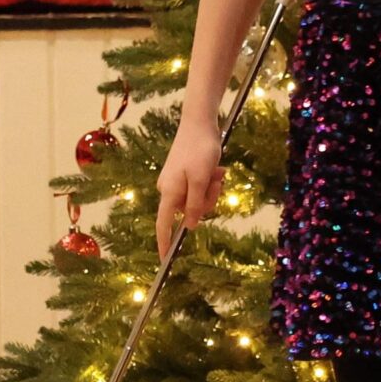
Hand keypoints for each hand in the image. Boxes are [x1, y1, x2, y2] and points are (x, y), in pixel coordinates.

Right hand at [154, 118, 222, 258]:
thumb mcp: (200, 179)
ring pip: (199, 199)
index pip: (163, 223)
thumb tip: (190, 226)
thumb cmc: (199, 150)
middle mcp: (170, 189)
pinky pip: (201, 187)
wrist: (200, 122)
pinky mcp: (187, 174)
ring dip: (212, 188)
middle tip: (215, 181)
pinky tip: (217, 168)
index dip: (164, 242)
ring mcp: (179, 181)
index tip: (164, 260)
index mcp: (169, 192)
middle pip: (190, 211)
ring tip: (217, 171)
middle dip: (207, 199)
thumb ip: (195, 204)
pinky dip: (211, 180)